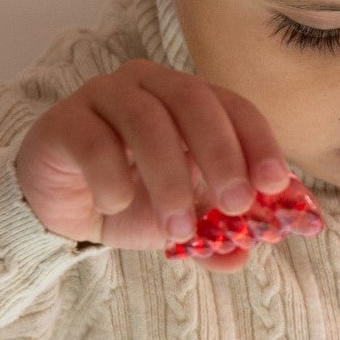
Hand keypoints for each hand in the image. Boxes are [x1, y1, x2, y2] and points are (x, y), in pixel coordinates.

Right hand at [15, 60, 290, 272]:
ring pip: (145, 120)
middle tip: (236, 205)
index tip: (275, 184)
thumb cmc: (133, 200)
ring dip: (169, 178)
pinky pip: (93, 142)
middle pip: (193, 100)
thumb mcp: (184, 220)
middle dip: (221, 154)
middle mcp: (150, 85)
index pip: (234, 107)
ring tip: (177, 229)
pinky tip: (115, 206)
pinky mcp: (64, 121)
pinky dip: (111, 179)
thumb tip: (246, 253)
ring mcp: (104, 96)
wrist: (65, 211)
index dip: (258, 142)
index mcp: (190, 100)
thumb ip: (218, 234)